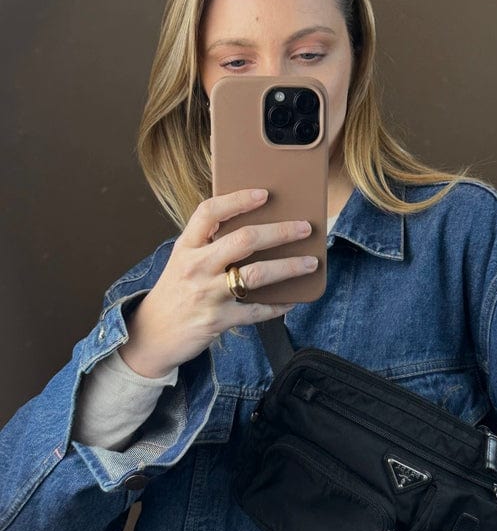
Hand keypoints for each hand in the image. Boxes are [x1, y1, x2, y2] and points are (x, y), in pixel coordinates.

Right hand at [117, 188, 317, 377]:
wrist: (150, 336)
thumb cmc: (175, 293)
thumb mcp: (183, 262)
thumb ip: (208, 246)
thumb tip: (256, 230)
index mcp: (186, 247)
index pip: (209, 212)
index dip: (238, 200)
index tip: (264, 194)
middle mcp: (196, 266)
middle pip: (244, 240)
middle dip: (280, 232)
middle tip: (305, 228)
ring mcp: (207, 294)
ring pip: (257, 274)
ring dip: (290, 267)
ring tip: (311, 263)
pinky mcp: (217, 320)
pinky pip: (256, 311)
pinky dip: (278, 306)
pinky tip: (292, 301)